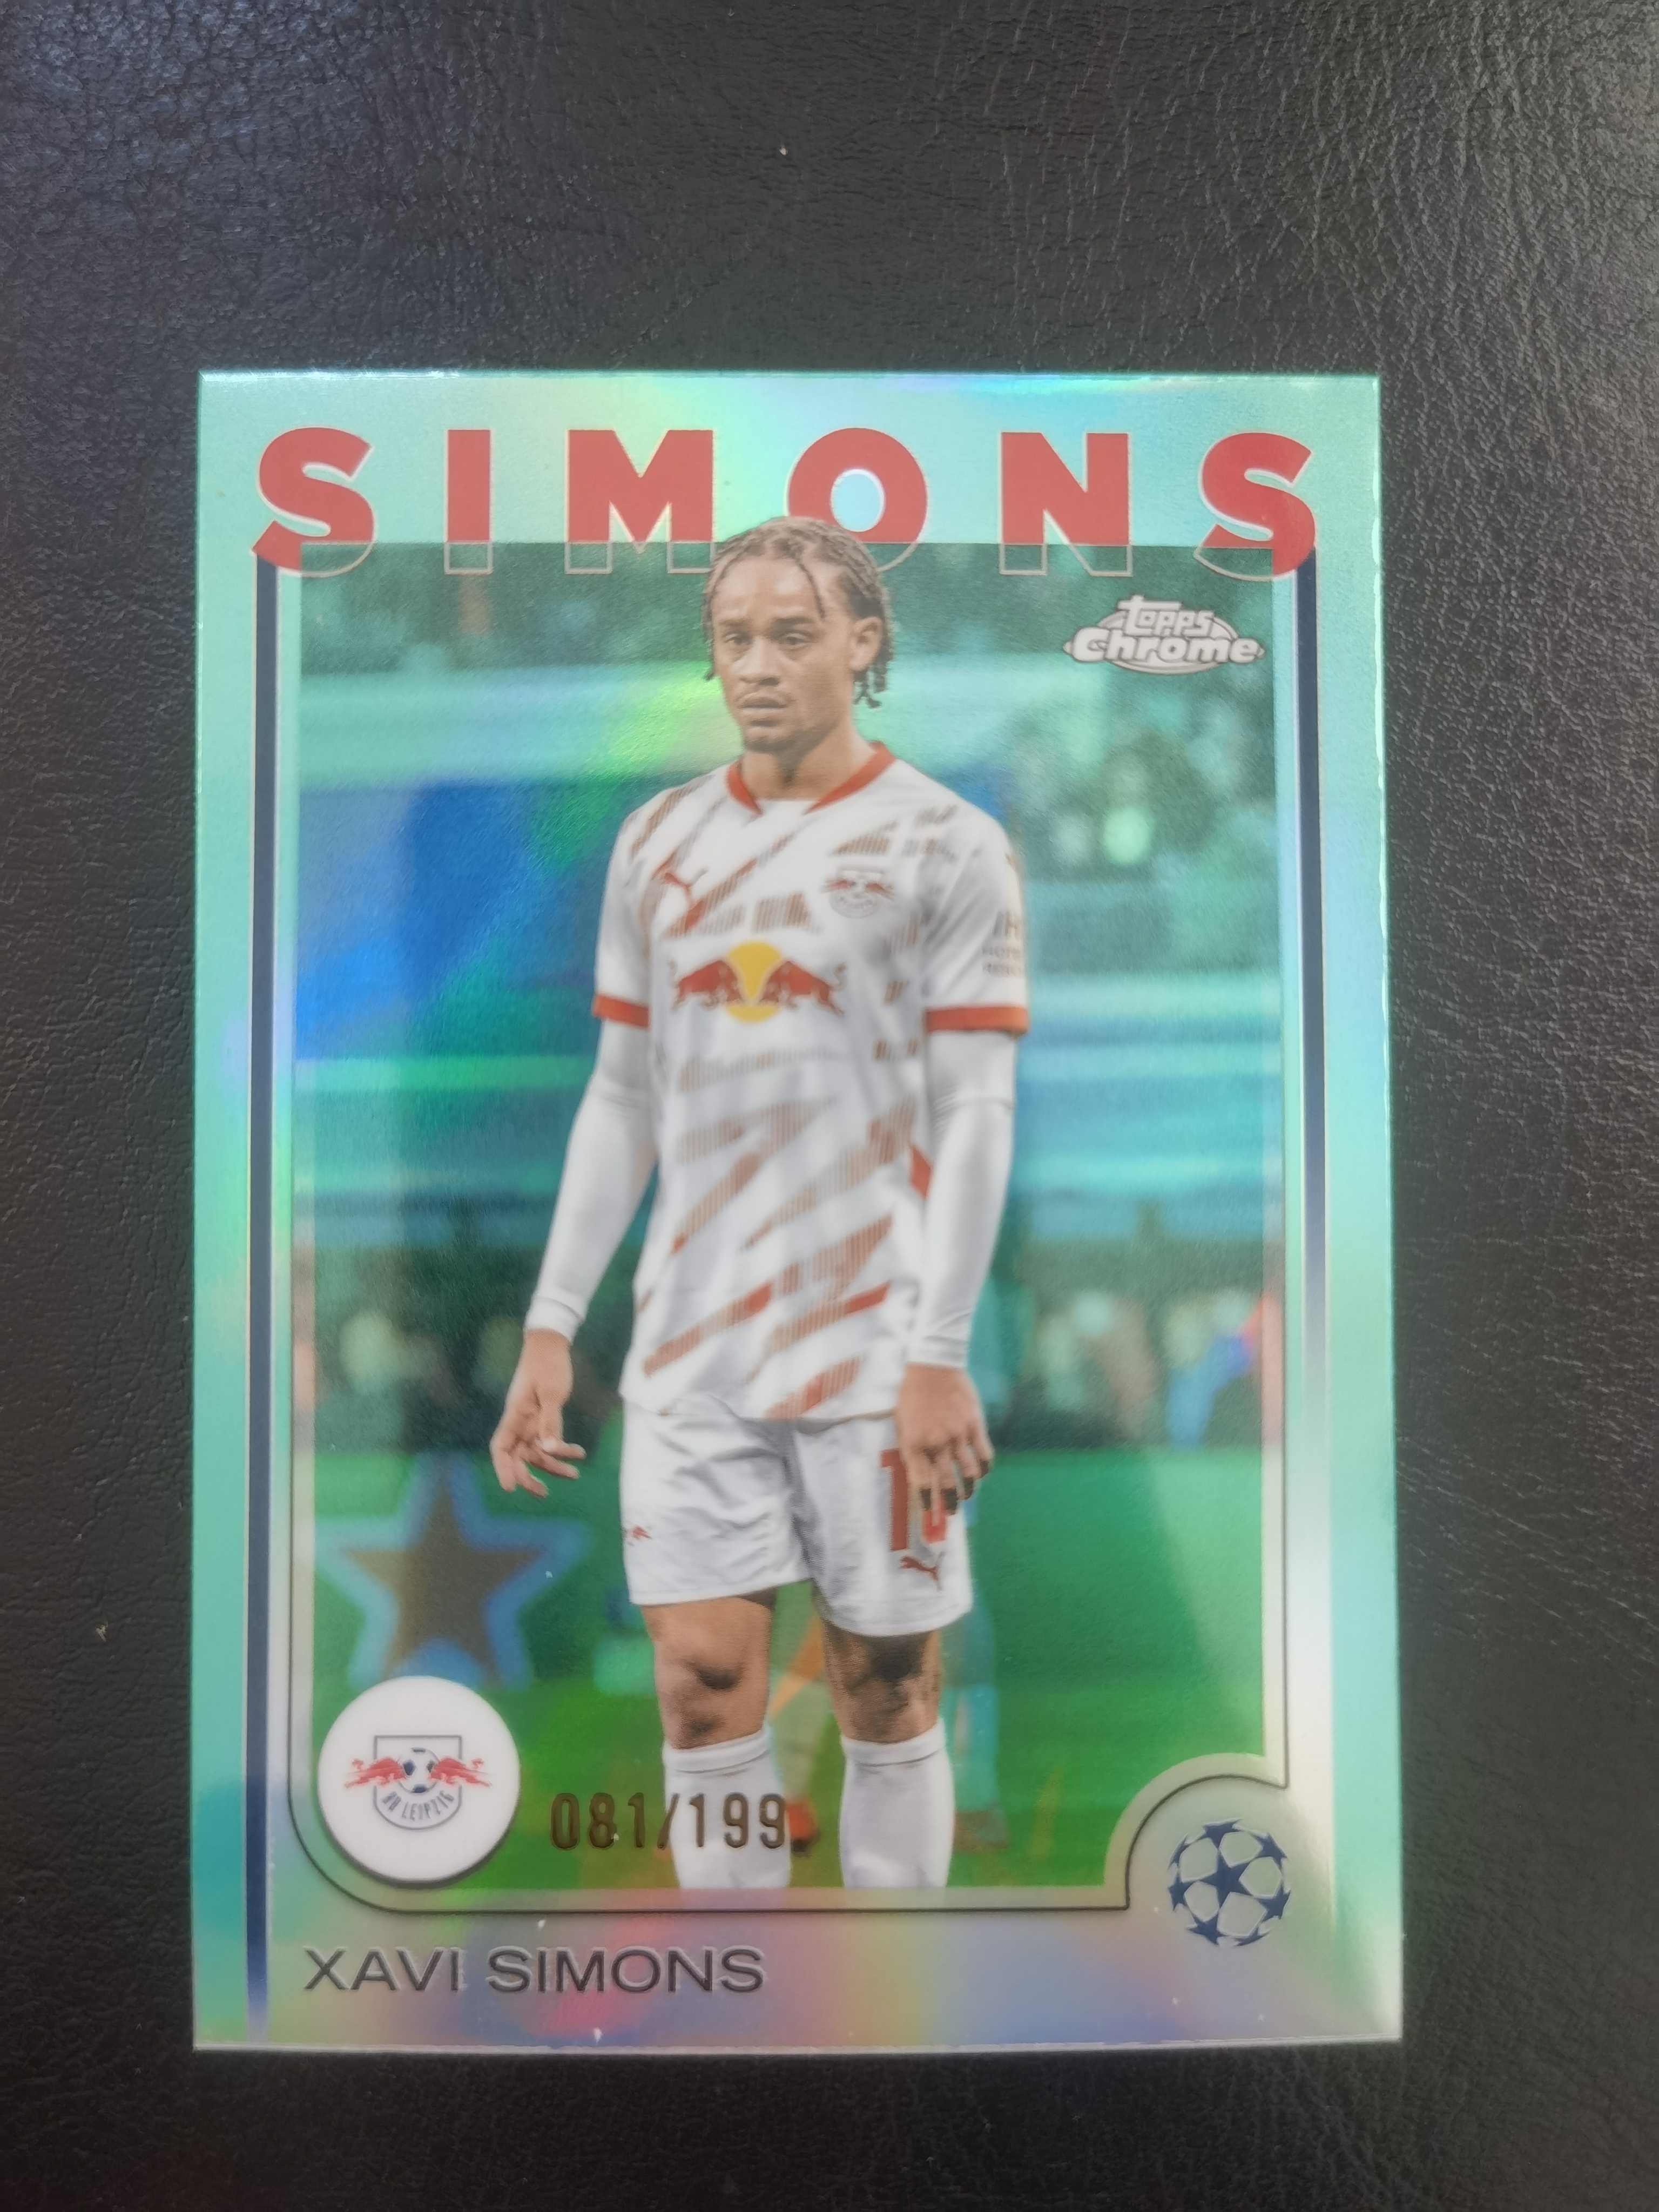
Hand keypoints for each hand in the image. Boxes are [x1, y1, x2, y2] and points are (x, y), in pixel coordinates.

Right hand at [488, 1330, 585, 1496]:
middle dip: (528, 1476)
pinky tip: (579, 1453)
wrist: (551, 1346)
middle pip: (517, 1456)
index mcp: (515, 1415)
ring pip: (537, 1452)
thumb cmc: (548, 1365)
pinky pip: (550, 1441)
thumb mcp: (551, 1393)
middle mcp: (520, 1422)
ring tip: (574, 1475)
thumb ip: (550, 1421)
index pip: (501, 1447)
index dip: (502, 1469)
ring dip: (553, 1466)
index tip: (510, 1487)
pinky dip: (563, 1449)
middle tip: (544, 1493)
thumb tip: (549, 1450)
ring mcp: (531, 1421)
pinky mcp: (543, 1419)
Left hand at [894, 1363, 991, 1520]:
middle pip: (945, 1484)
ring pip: (967, 1474)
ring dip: (968, 1490)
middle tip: (950, 1512)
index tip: (928, 1513)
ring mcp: (957, 1436)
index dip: (926, 1503)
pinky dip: (983, 1469)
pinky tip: (980, 1473)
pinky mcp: (974, 1426)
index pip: (921, 1484)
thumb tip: (919, 1473)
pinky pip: (984, 1455)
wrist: (932, 1365)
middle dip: (948, 1504)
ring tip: (966, 1495)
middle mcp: (936, 1444)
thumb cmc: (911, 1393)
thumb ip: (911, 1448)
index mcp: (913, 1444)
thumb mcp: (902, 1423)